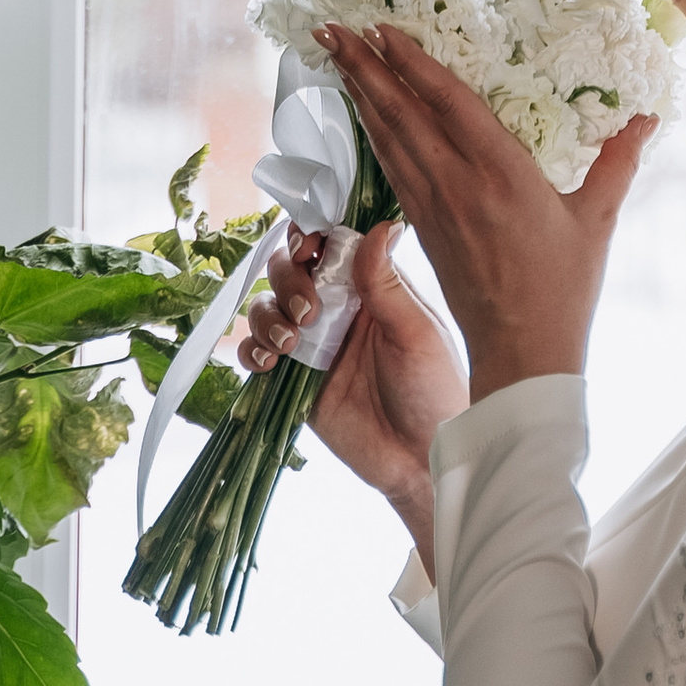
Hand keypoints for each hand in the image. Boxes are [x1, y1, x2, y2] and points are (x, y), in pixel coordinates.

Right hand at [238, 217, 464, 568]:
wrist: (419, 461)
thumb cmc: (434, 392)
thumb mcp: (416, 334)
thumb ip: (388, 284)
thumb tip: (383, 225)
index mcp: (370, 287)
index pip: (329, 244)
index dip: (309, 237)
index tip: (307, 249)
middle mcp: (337, 307)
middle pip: (289, 269)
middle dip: (287, 280)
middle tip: (308, 311)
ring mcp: (313, 342)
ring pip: (267, 306)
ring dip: (266, 315)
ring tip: (289, 342)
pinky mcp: (294, 378)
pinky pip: (257, 352)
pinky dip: (251, 349)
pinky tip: (268, 361)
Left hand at [317, 21, 655, 404]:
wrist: (522, 355)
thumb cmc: (565, 289)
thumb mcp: (598, 220)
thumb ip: (618, 161)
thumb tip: (648, 115)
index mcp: (503, 174)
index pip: (448, 102)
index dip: (413, 62)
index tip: (382, 28)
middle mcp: (459, 185)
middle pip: (402, 113)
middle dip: (364, 66)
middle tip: (330, 27)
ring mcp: (434, 207)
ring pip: (387, 138)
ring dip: (359, 93)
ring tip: (335, 55)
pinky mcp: (424, 228)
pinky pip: (390, 168)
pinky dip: (372, 133)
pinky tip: (361, 113)